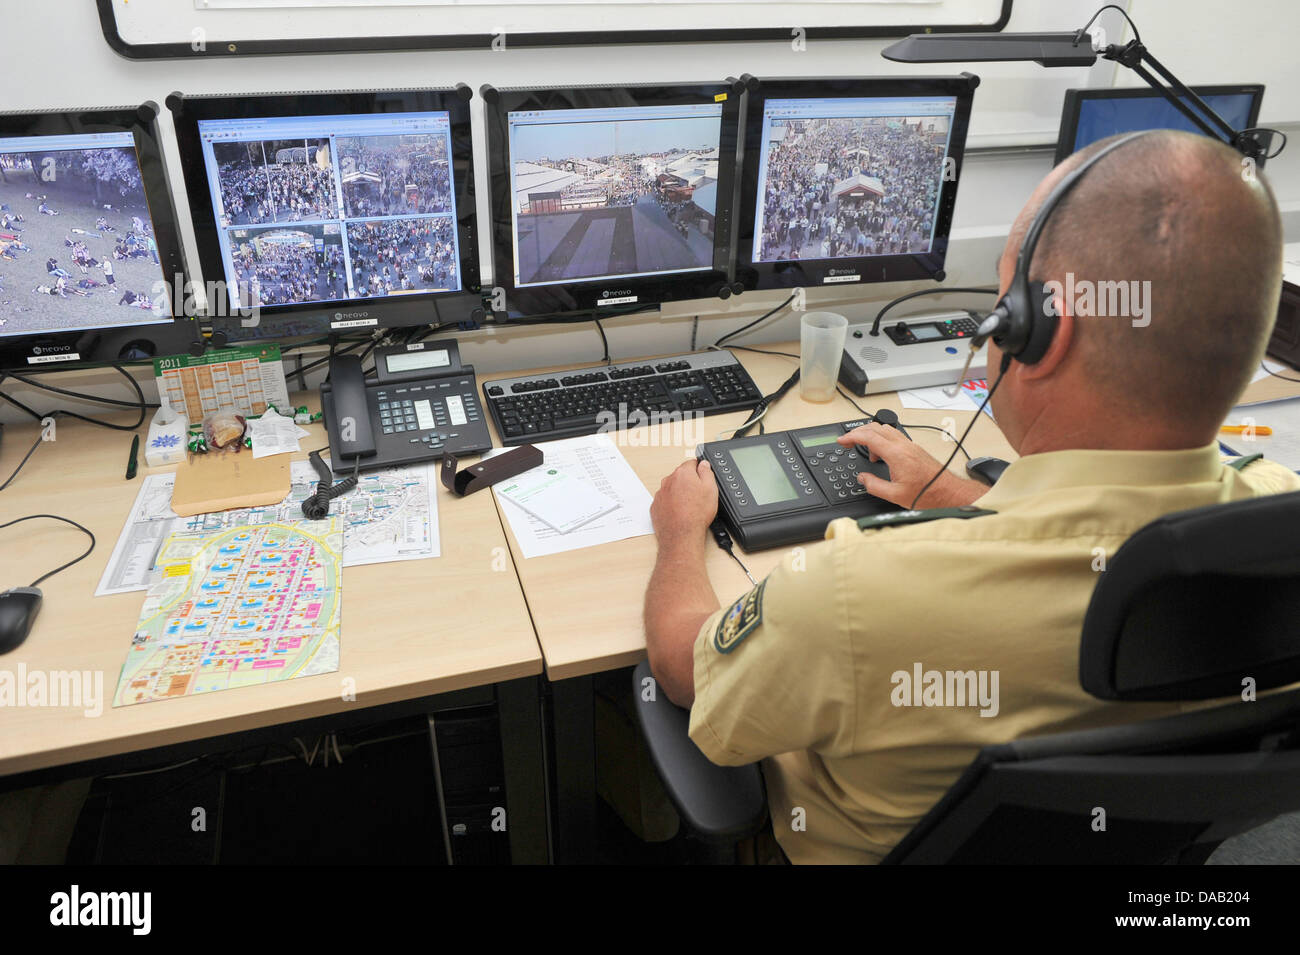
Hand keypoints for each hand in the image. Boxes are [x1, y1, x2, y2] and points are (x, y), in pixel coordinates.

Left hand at [651, 459, 718, 547]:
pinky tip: (680, 513)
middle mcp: (668, 481)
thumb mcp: (711, 489)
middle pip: (681, 476)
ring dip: (679, 494)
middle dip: (689, 483)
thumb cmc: (696, 514)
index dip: (700, 470)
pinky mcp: (656, 507)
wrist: (681, 535)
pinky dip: (671, 505)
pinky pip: (665, 501)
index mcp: (683, 474)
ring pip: (672, 489)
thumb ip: (707, 472)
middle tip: (698, 496)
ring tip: (690, 507)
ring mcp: (660, 494)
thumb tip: (704, 464)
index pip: (692, 463)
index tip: (703, 478)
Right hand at [838, 422, 985, 508]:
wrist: (948, 493)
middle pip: (876, 428)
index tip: (842, 440)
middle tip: (848, 442)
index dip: (852, 436)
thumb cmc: (928, 494)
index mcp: (897, 454)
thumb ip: (874, 486)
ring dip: (871, 436)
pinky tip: (882, 456)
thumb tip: (862, 478)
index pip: (869, 436)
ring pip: (886, 430)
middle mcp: (904, 446)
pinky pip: (894, 437)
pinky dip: (882, 441)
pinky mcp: (915, 449)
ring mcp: (910, 446)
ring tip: (867, 453)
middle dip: (858, 432)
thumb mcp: (895, 496)